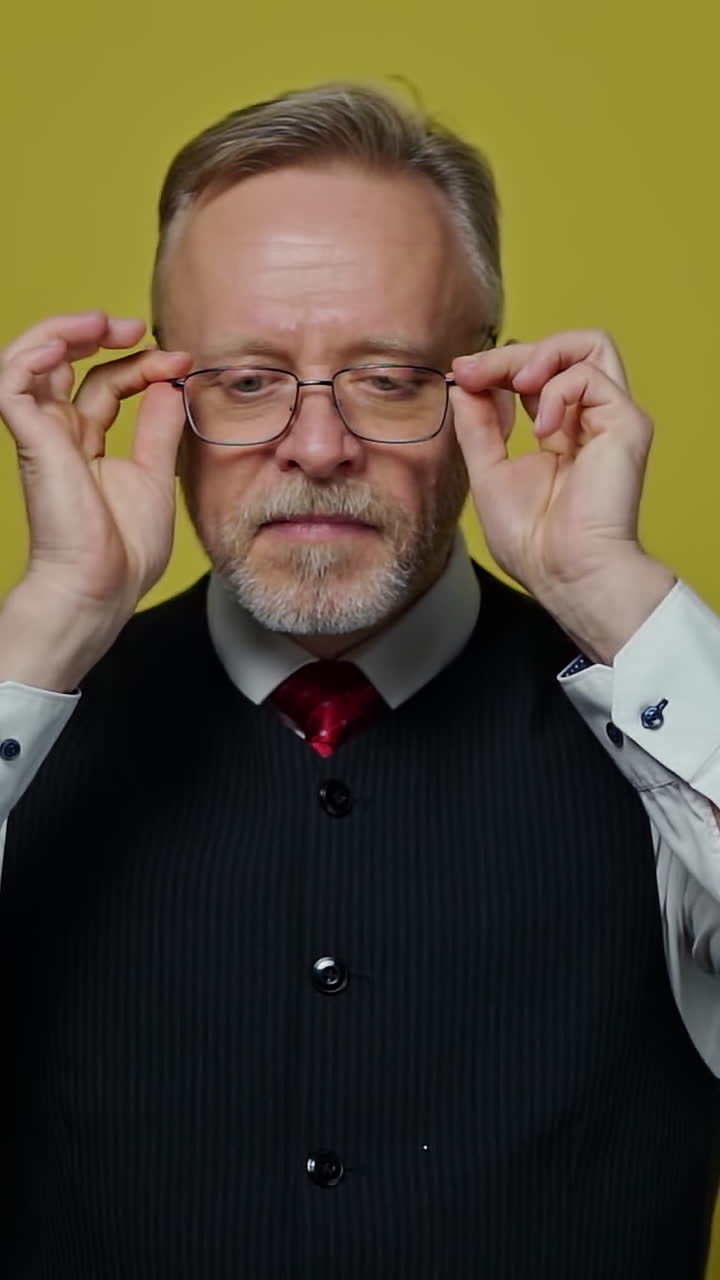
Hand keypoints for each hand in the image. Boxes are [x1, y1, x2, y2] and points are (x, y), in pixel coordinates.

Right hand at [0, 310, 191, 684]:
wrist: (101, 587)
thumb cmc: (125, 551)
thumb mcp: (157, 476)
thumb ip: (161, 429)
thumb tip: (172, 383)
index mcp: (89, 444)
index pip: (106, 383)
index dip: (141, 364)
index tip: (181, 361)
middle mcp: (60, 434)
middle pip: (66, 362)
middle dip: (99, 333)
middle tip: (137, 325)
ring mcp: (41, 435)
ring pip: (31, 359)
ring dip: (64, 329)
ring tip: (102, 322)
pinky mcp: (29, 440)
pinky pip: (11, 381)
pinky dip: (32, 352)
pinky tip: (66, 344)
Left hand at [451, 330, 675, 660]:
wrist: (564, 573)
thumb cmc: (532, 541)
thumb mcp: (488, 471)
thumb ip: (478, 425)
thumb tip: (462, 381)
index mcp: (561, 433)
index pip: (536, 376)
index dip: (498, 366)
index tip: (460, 373)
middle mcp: (590, 421)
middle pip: (563, 351)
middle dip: (511, 355)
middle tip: (473, 372)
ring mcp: (611, 420)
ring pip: (590, 345)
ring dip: (541, 354)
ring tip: (515, 384)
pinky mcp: (627, 423)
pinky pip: (590, 375)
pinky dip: (558, 391)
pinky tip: (544, 431)